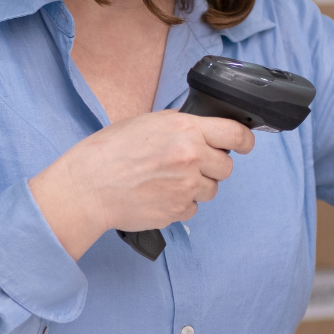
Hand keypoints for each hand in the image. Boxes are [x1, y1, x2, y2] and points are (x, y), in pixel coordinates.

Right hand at [30, 110, 255, 259]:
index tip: (245, 144)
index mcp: (185, 130)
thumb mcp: (147, 123)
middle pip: (226, 166)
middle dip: (212, 166)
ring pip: (211, 190)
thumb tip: (202, 132)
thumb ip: (180, 127)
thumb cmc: (110, 151)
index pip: (235, 134)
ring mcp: (186, 187)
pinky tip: (158, 195)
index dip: (244, 140)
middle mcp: (191, 158)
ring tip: (167, 180)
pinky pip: (192, 209)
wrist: (88, 186)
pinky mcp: (178, 211)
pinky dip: (180, 204)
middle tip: (189, 165)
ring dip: (196, 187)